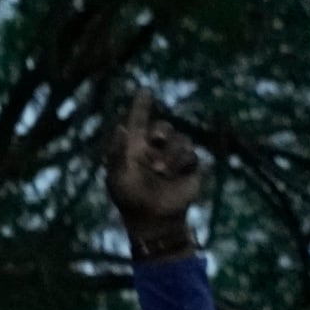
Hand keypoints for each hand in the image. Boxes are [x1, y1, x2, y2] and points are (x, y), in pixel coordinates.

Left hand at [104, 88, 205, 254]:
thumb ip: (118, 151)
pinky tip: (174, 175)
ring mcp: (172, 157)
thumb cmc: (130, 199)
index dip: (141, 106)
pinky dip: (181, 162)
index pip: (137, 121)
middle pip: (163, 127)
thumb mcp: (118, 176)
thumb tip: (120, 127)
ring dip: (170, 155)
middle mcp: (154, 149)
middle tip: (155, 145)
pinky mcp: (189, 166)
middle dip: (161, 133)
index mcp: (134, 148)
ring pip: (179, 139)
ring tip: (161, 172)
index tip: (144, 91)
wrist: (154, 219)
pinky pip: (191, 153)